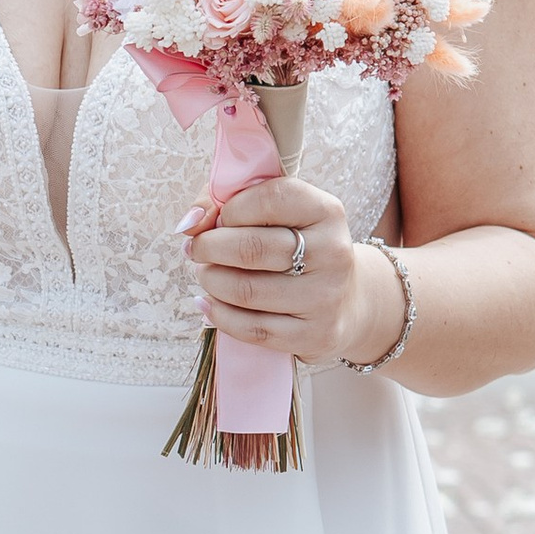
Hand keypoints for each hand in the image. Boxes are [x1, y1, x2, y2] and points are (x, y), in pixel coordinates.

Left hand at [184, 176, 393, 368]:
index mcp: (326, 212)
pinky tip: (208, 304)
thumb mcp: (280, 214)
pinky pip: (252, 328)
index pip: (269, 199)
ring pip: (246, 291)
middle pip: (251, 248)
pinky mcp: (314, 334)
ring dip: (211, 281)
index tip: (215, 219)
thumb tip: (188, 224)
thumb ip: (230, 202)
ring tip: (207, 274)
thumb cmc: (299, 247)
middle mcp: (332, 253)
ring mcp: (325, 297)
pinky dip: (219, 315)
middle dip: (208, 248)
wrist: (347, 300)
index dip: (229, 208)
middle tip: (196, 250)